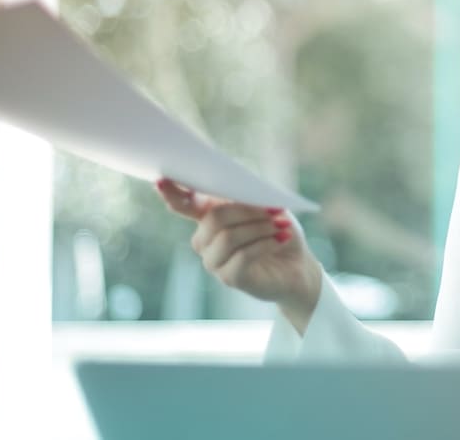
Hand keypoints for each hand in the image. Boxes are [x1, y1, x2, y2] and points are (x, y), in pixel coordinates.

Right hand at [156, 178, 321, 332]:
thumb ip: (248, 197)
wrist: (297, 266)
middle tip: (276, 210)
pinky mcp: (229, 278)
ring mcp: (214, 261)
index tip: (162, 180)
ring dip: (259, 228)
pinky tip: (281, 239)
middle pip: (214, 218)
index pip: (184, 204)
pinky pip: (242, 256)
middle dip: (248, 211)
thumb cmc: (278, 231)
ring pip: (228, 237)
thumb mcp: (267, 207)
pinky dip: (265, 244)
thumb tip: (239, 187)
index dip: (172, 193)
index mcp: (209, 217)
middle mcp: (205, 240)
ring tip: (282, 225)